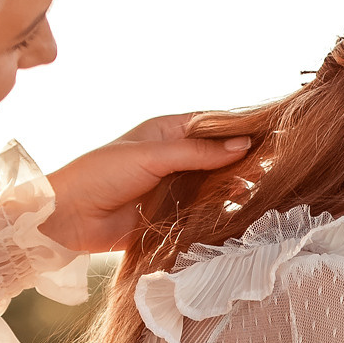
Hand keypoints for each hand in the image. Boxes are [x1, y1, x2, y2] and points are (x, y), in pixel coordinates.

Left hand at [40, 115, 256, 251]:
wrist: (67, 218)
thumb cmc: (101, 174)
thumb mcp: (152, 156)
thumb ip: (197, 152)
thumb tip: (243, 144)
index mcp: (166, 132)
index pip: (213, 124)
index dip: (241, 128)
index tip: (273, 134)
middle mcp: (173, 157)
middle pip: (217, 155)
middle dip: (243, 160)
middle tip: (276, 165)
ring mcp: (172, 187)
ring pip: (213, 183)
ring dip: (234, 186)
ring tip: (264, 189)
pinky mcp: (170, 215)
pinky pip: (202, 211)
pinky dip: (220, 211)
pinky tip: (241, 213)